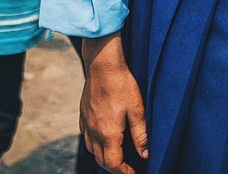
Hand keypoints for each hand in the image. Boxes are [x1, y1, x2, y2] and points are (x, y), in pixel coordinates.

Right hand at [80, 33, 147, 173]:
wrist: (102, 65)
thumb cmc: (122, 84)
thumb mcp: (137, 110)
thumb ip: (140, 134)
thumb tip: (145, 154)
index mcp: (109, 133)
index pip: (113, 164)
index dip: (124, 172)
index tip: (133, 172)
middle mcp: (94, 131)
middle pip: (100, 160)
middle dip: (113, 168)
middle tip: (127, 167)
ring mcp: (86, 123)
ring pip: (91, 150)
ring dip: (103, 157)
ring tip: (116, 155)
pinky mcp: (83, 114)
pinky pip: (86, 136)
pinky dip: (94, 143)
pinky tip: (103, 136)